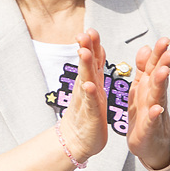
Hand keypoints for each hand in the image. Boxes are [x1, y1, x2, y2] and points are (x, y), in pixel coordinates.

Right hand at [59, 29, 109, 163]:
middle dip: (86, 49)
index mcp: (92, 82)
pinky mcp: (90, 116)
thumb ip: (92, 69)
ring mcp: (87, 101)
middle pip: (87, 66)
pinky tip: (87, 85)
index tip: (90, 29)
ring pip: (86, 81)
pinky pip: (90, 103)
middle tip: (84, 33)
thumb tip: (91, 48)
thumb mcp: (91, 89)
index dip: (92, 45)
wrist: (76, 141)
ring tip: (84, 52)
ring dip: (85, 66)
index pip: (93, 60)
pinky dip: (89, 94)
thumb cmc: (86, 115)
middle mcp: (87, 88)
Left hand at [128, 37, 169, 170]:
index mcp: (148, 88)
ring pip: (156, 96)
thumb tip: (145, 48)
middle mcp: (153, 98)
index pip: (153, 68)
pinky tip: (155, 109)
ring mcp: (152, 113)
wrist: (148, 145)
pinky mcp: (147, 129)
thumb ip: (142, 70)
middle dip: (163, 63)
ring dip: (160, 84)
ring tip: (163, 71)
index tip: (164, 40)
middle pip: (158, 78)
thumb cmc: (144, 115)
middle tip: (168, 49)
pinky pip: (150, 121)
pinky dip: (153, 115)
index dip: (158, 54)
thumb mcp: (141, 89)